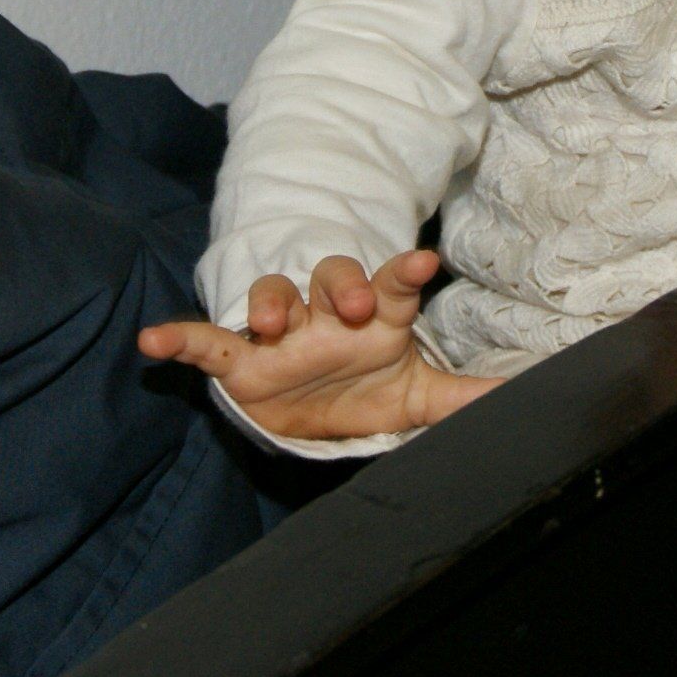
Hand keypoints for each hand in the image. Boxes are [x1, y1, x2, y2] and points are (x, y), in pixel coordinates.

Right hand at [137, 250, 499, 442]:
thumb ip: (464, 395)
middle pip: (333, 276)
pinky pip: (207, 341)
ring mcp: (282, 332)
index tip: (426, 262)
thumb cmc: (367, 389)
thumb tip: (524, 395)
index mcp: (378, 318)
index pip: (395, 284)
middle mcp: (328, 314)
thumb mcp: (416, 395)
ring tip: (278, 322)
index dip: (407, 271)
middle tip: (355, 304)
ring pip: (275, 296)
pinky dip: (180, 338)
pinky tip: (152, 340)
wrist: (312, 415)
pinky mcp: (239, 359)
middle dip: (343, 283)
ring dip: (275, 302)